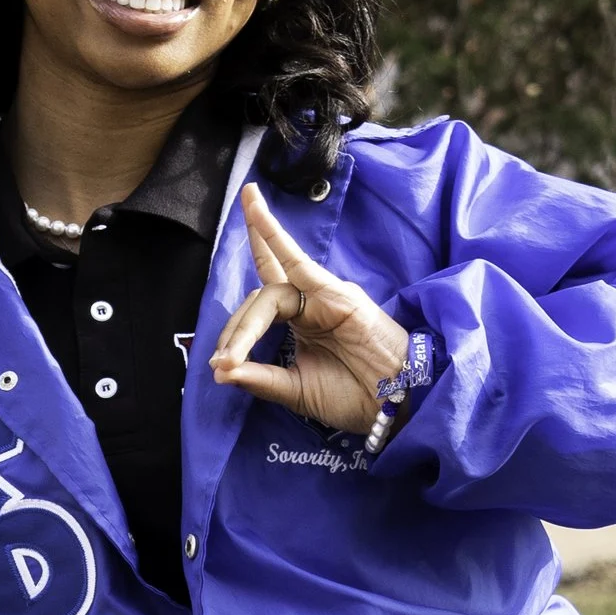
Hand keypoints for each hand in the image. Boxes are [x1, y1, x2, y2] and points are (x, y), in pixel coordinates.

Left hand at [212, 185, 409, 436]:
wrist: (396, 405)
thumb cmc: (355, 396)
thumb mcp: (296, 391)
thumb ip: (260, 378)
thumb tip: (219, 372)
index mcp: (300, 324)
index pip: (258, 311)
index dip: (235, 335)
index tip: (219, 366)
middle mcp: (309, 304)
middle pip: (260, 299)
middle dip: (236, 331)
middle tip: (222, 361)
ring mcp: (322, 295)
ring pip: (272, 290)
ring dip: (246, 321)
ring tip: (231, 352)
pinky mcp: (335, 293)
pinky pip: (298, 260)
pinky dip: (273, 233)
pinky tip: (254, 210)